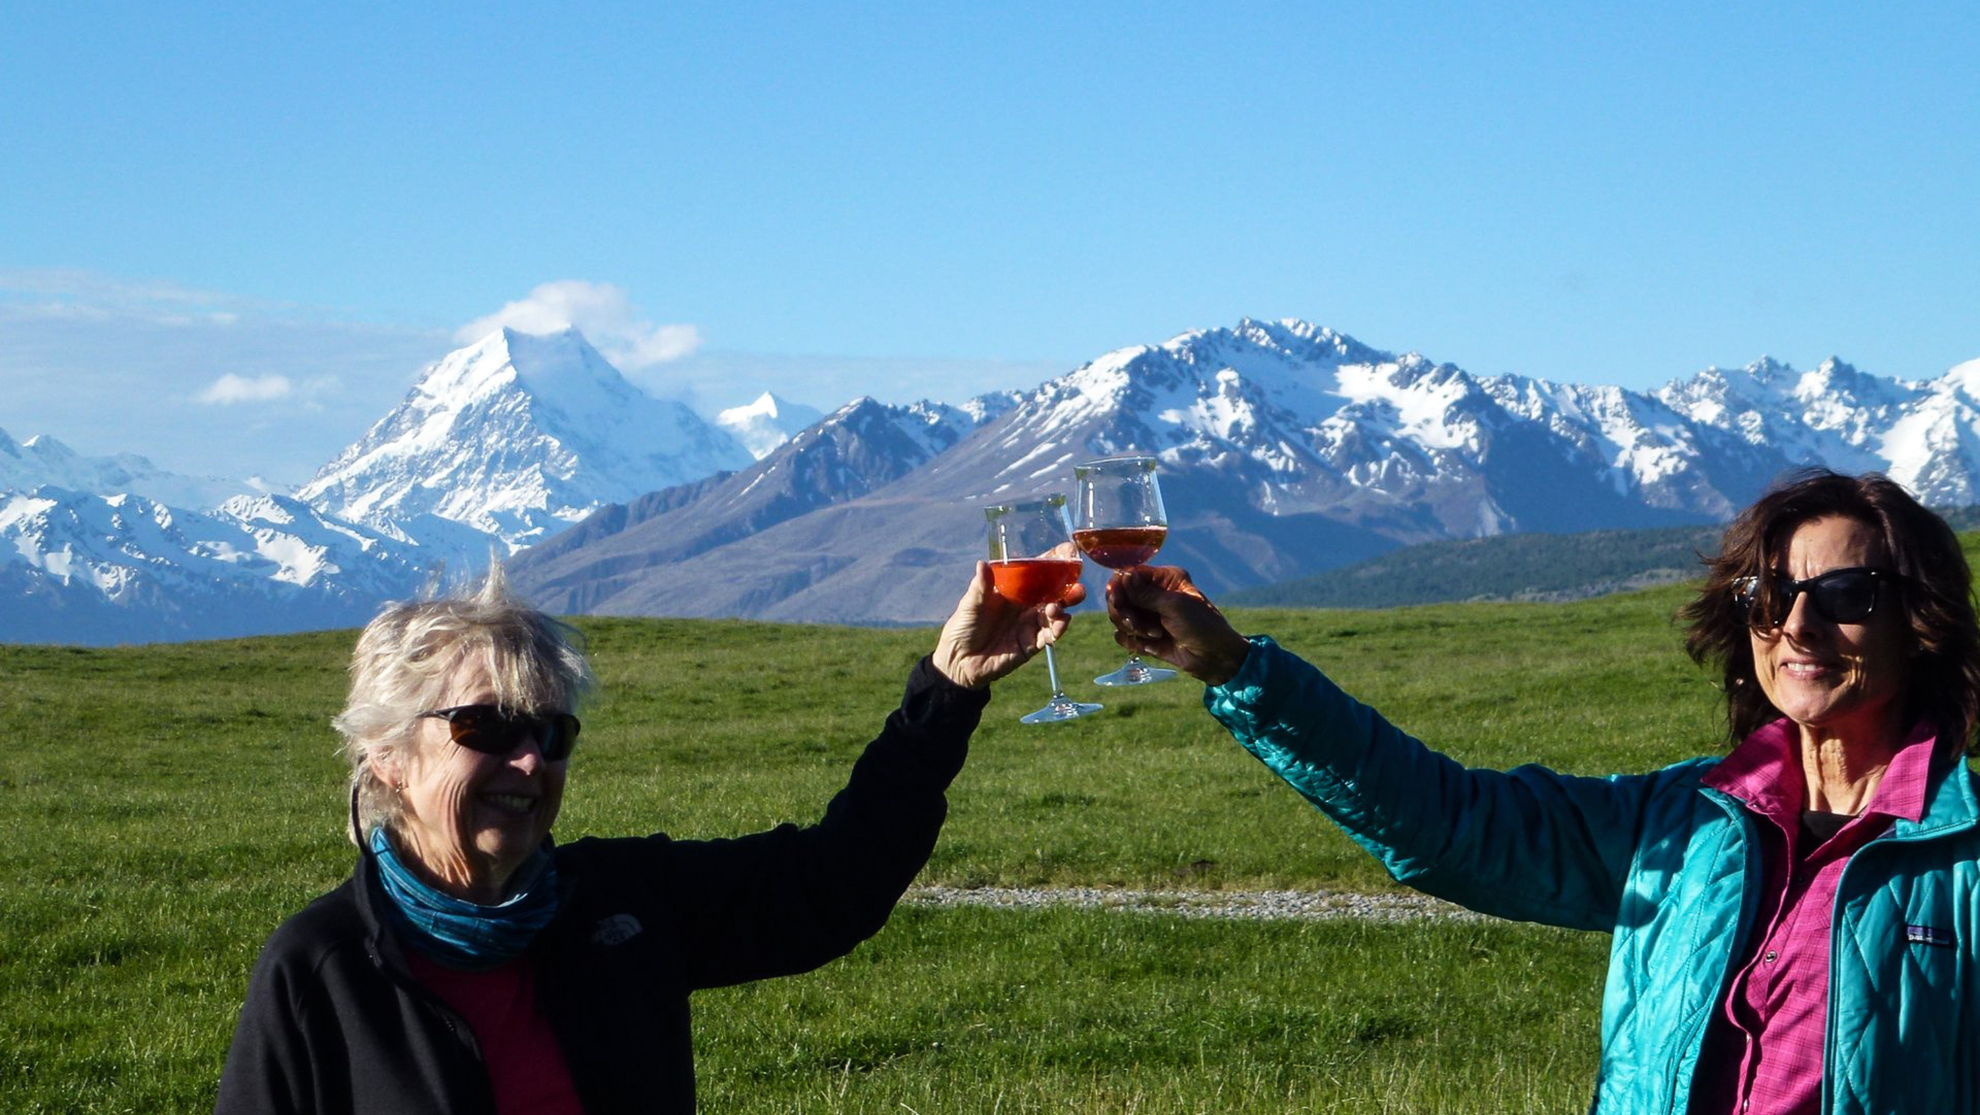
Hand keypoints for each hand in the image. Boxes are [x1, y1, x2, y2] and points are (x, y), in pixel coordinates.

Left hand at [932, 559, 1087, 689]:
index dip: (1054, 560)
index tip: (1069, 550)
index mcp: (1013, 588)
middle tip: (1077, 581)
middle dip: (1068, 584)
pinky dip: (1059, 627)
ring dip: (1064, 605)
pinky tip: (1061, 620)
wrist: (959, 661)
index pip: (1038, 570)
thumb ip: (981, 586)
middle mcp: (1025, 603)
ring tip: (1057, 606)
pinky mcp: (1032, 644)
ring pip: (1056, 611)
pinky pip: (1050, 634)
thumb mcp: (970, 604)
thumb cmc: (963, 626)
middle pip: (1053, 590)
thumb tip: (983, 564)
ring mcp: (1030, 623)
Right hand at [1105, 566, 1248, 684]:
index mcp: (1165, 580)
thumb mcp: (1174, 606)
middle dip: (1123, 611)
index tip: (1116, 600)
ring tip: (1154, 635)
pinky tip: (1149, 645)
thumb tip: (1123, 575)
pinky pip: (1124, 636)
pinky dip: (1131, 641)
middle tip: (1134, 622)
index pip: (1130, 575)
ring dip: (1131, 627)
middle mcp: (1154, 595)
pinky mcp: (1146, 637)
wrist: (1214, 657)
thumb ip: (1145, 593)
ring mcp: (1149, 616)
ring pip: (1119, 617)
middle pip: (1120, 596)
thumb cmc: (1201, 625)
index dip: (1119, 587)